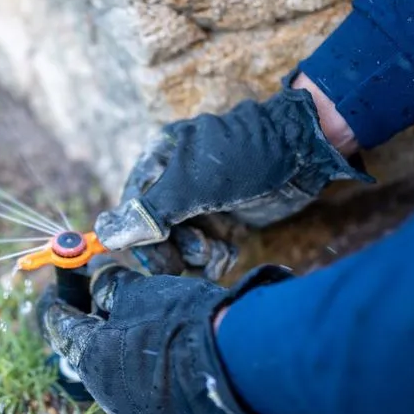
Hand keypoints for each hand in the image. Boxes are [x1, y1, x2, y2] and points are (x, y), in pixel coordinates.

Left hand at [38, 259, 297, 413]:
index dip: (60, 310)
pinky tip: (165, 356)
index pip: (64, 329)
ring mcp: (137, 413)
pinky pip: (147, 394)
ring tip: (139, 329)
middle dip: (94, 331)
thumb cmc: (183, 323)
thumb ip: (116, 288)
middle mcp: (106, 392)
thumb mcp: (144, 294)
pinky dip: (147, 374)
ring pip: (118, 377)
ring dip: (122, 354)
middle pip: (90, 355)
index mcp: (91, 358)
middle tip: (100, 310)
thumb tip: (100, 280)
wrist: (237, 366)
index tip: (57, 300)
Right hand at [94, 84, 370, 277]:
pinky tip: (230, 252)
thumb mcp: (194, 184)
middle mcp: (176, 182)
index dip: (140, 237)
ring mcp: (201, 201)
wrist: (306, 153)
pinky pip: (207, 247)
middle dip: (173, 250)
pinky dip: (216, 256)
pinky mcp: (225, 218)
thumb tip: (107, 234)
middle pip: (155, 230)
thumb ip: (151, 211)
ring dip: (197, 255)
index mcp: (160, 162)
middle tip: (194, 257)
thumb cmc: (246, 158)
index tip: (156, 260)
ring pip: (182, 243)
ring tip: (218, 250)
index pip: (133, 208)